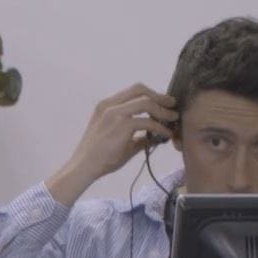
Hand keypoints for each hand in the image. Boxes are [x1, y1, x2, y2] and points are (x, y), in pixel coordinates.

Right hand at [46, 84, 177, 205]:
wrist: (84, 168)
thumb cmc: (98, 157)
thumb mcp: (117, 140)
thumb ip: (136, 135)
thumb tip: (154, 137)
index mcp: (105, 106)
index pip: (133, 91)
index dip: (151, 94)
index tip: (162, 103)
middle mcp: (109, 106)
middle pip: (140, 90)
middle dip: (159, 96)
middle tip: (172, 105)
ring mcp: (115, 114)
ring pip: (147, 102)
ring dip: (163, 110)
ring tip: (173, 119)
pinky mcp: (122, 125)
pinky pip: (148, 121)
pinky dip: (160, 127)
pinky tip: (165, 134)